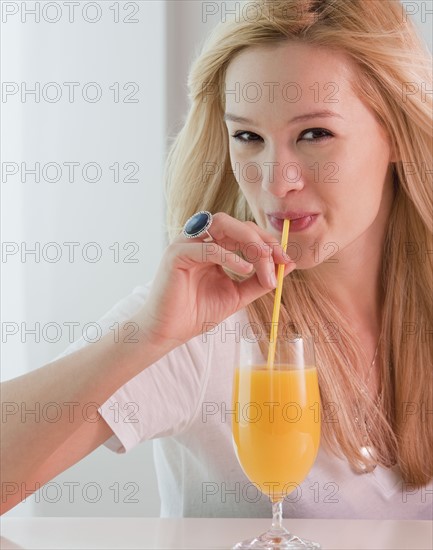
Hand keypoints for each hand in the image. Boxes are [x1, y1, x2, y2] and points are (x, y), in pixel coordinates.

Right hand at [135, 213, 295, 349]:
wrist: (169, 332)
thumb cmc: (198, 312)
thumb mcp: (237, 295)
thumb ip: (259, 280)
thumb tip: (288, 265)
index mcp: (213, 246)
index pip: (245, 231)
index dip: (268, 242)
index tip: (287, 261)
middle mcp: (198, 240)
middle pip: (236, 223)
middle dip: (262, 239)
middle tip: (279, 259)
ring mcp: (185, 243)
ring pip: (221, 225)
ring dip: (249, 240)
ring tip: (264, 261)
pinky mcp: (175, 255)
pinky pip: (207, 248)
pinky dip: (230, 256)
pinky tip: (245, 270)